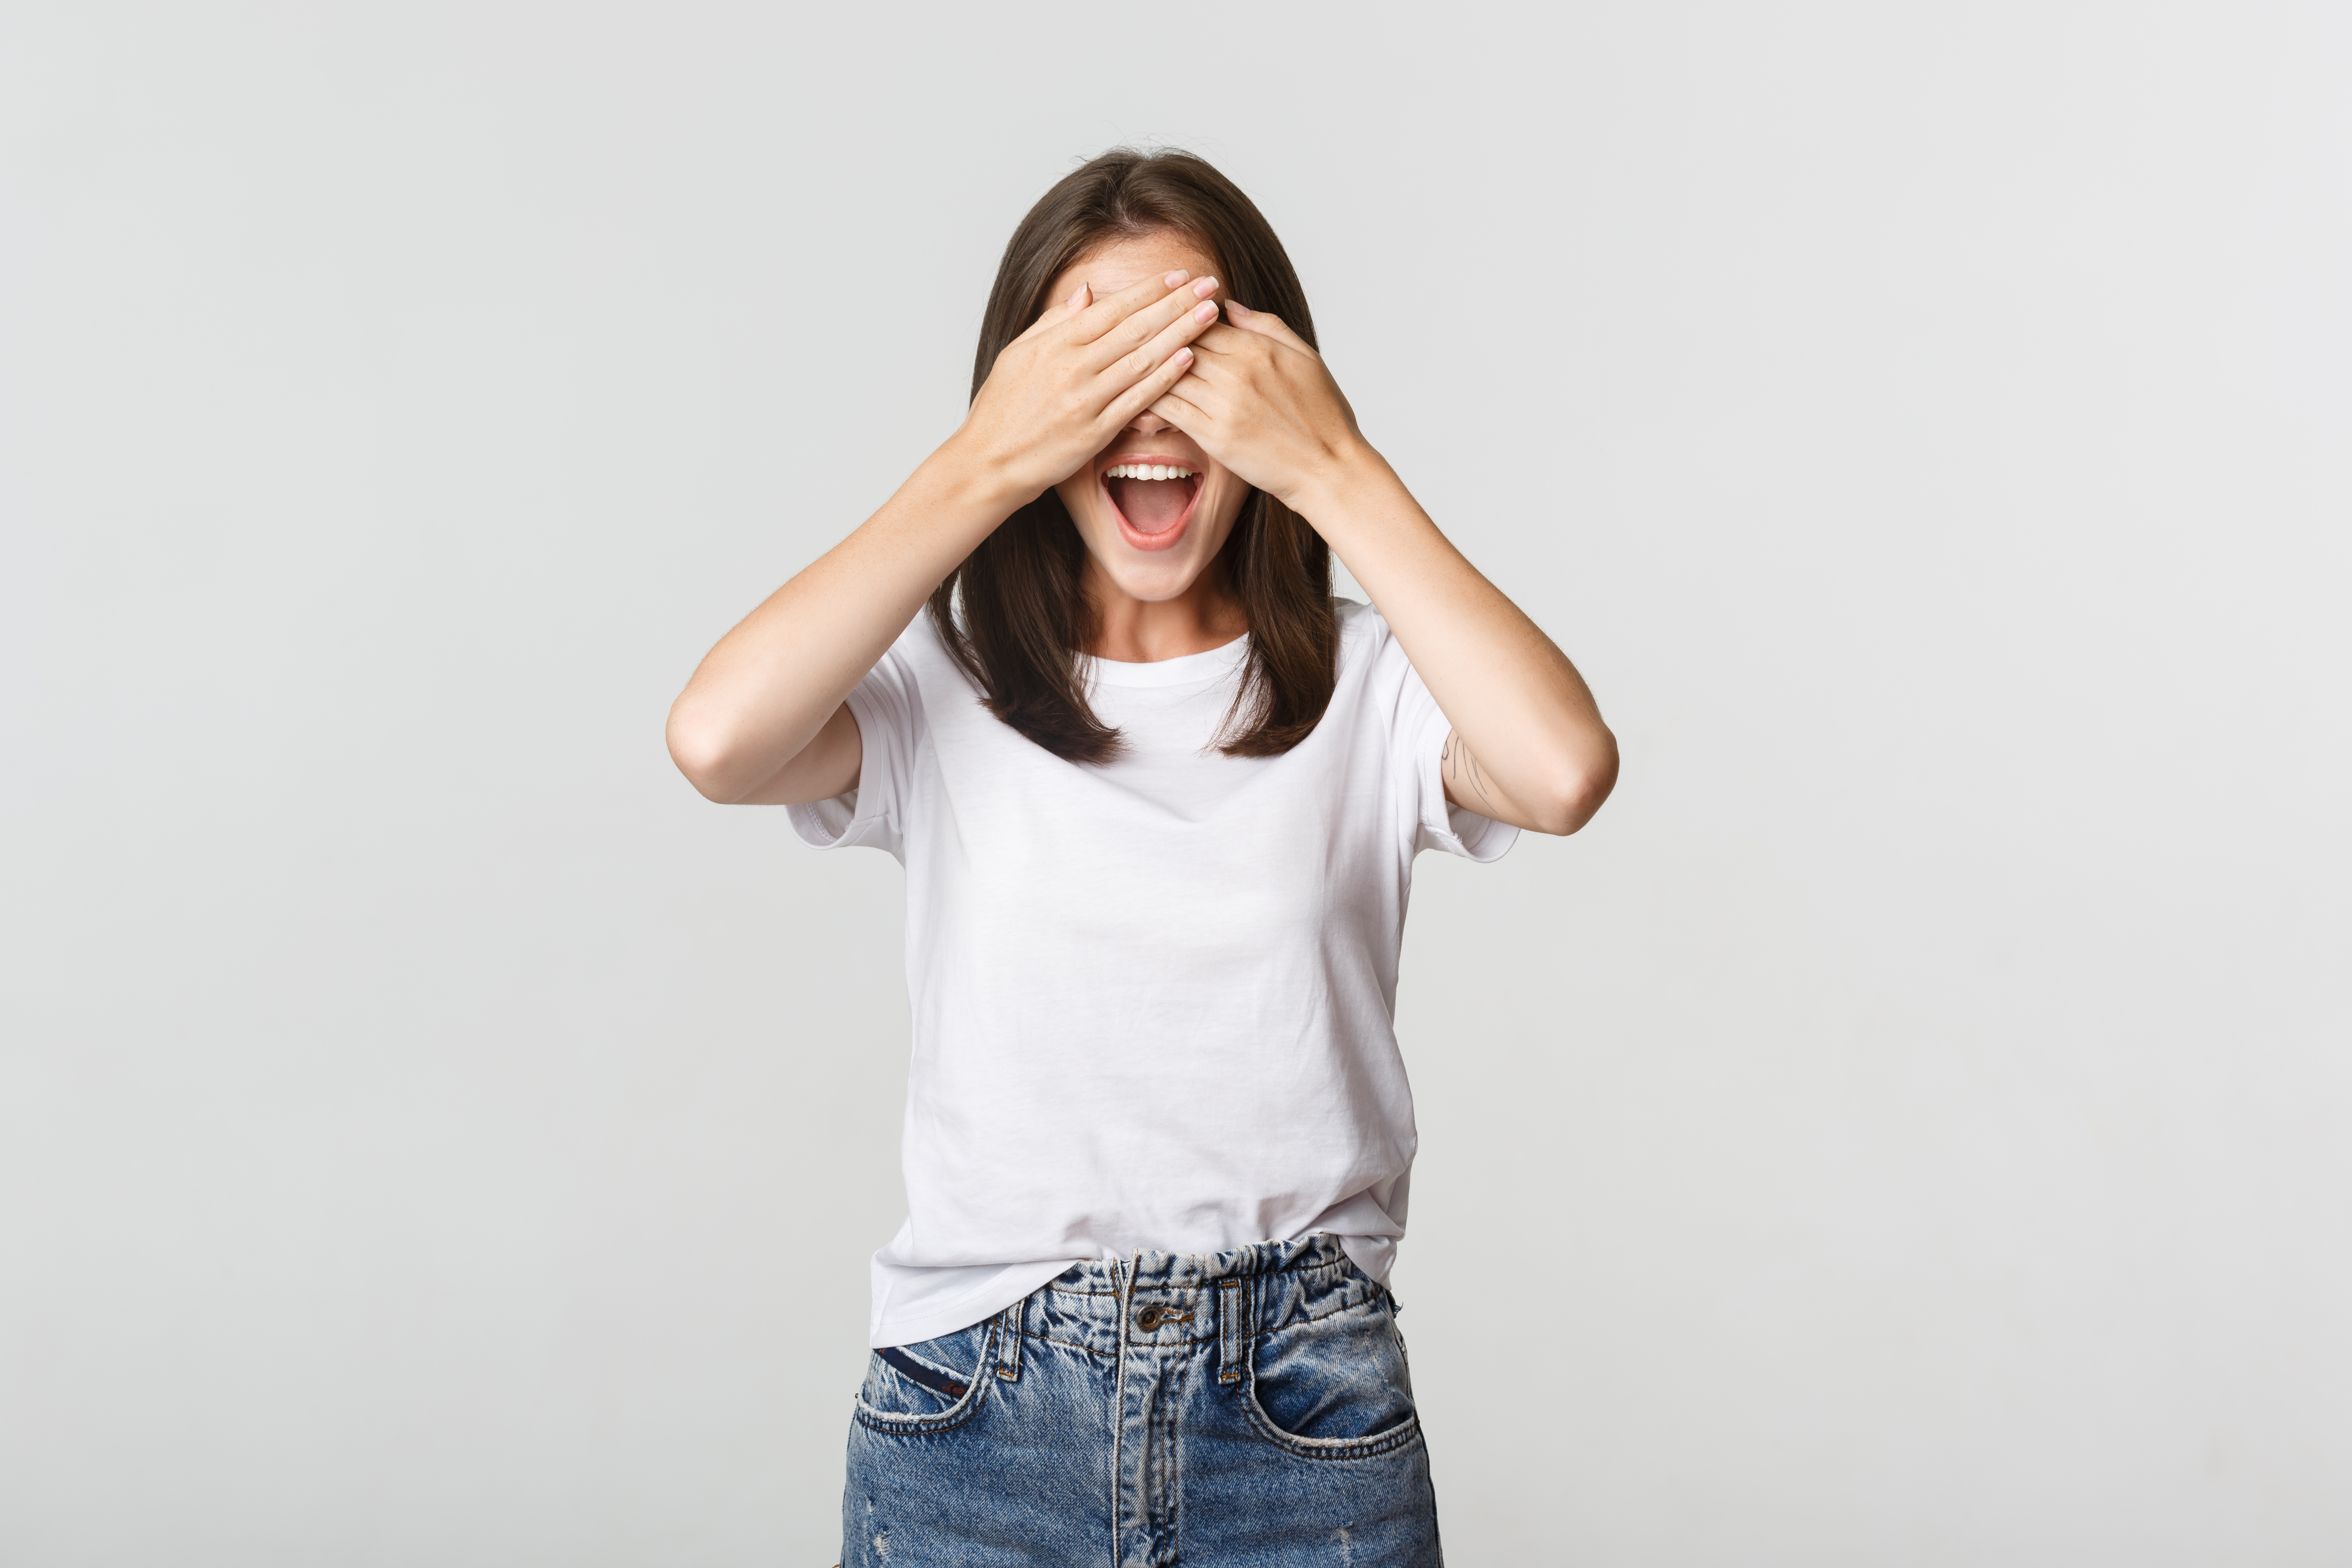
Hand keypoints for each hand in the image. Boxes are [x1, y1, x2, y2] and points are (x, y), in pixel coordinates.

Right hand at [954, 269, 1226, 502]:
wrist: (989, 461)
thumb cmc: (1002, 408)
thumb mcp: (1018, 353)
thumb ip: (1054, 321)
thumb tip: (1086, 291)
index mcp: (1055, 344)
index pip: (1112, 308)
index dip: (1149, 289)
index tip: (1178, 275)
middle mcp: (1073, 367)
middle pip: (1135, 327)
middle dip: (1176, 303)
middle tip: (1208, 284)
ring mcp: (1086, 399)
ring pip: (1143, 359)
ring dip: (1181, 333)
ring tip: (1210, 315)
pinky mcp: (1095, 431)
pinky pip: (1137, 399)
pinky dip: (1165, 378)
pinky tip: (1189, 359)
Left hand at [1147, 301, 1369, 511]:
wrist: (1329, 468)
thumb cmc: (1322, 414)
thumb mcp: (1304, 356)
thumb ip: (1264, 326)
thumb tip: (1228, 306)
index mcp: (1258, 348)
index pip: (1203, 320)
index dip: (1179, 315)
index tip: (1160, 312)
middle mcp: (1237, 372)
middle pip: (1180, 342)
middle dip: (1154, 335)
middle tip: (1126, 331)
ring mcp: (1224, 404)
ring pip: (1169, 373)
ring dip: (1143, 366)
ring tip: (1118, 361)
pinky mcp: (1215, 436)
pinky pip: (1171, 410)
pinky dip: (1149, 401)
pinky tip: (1131, 397)